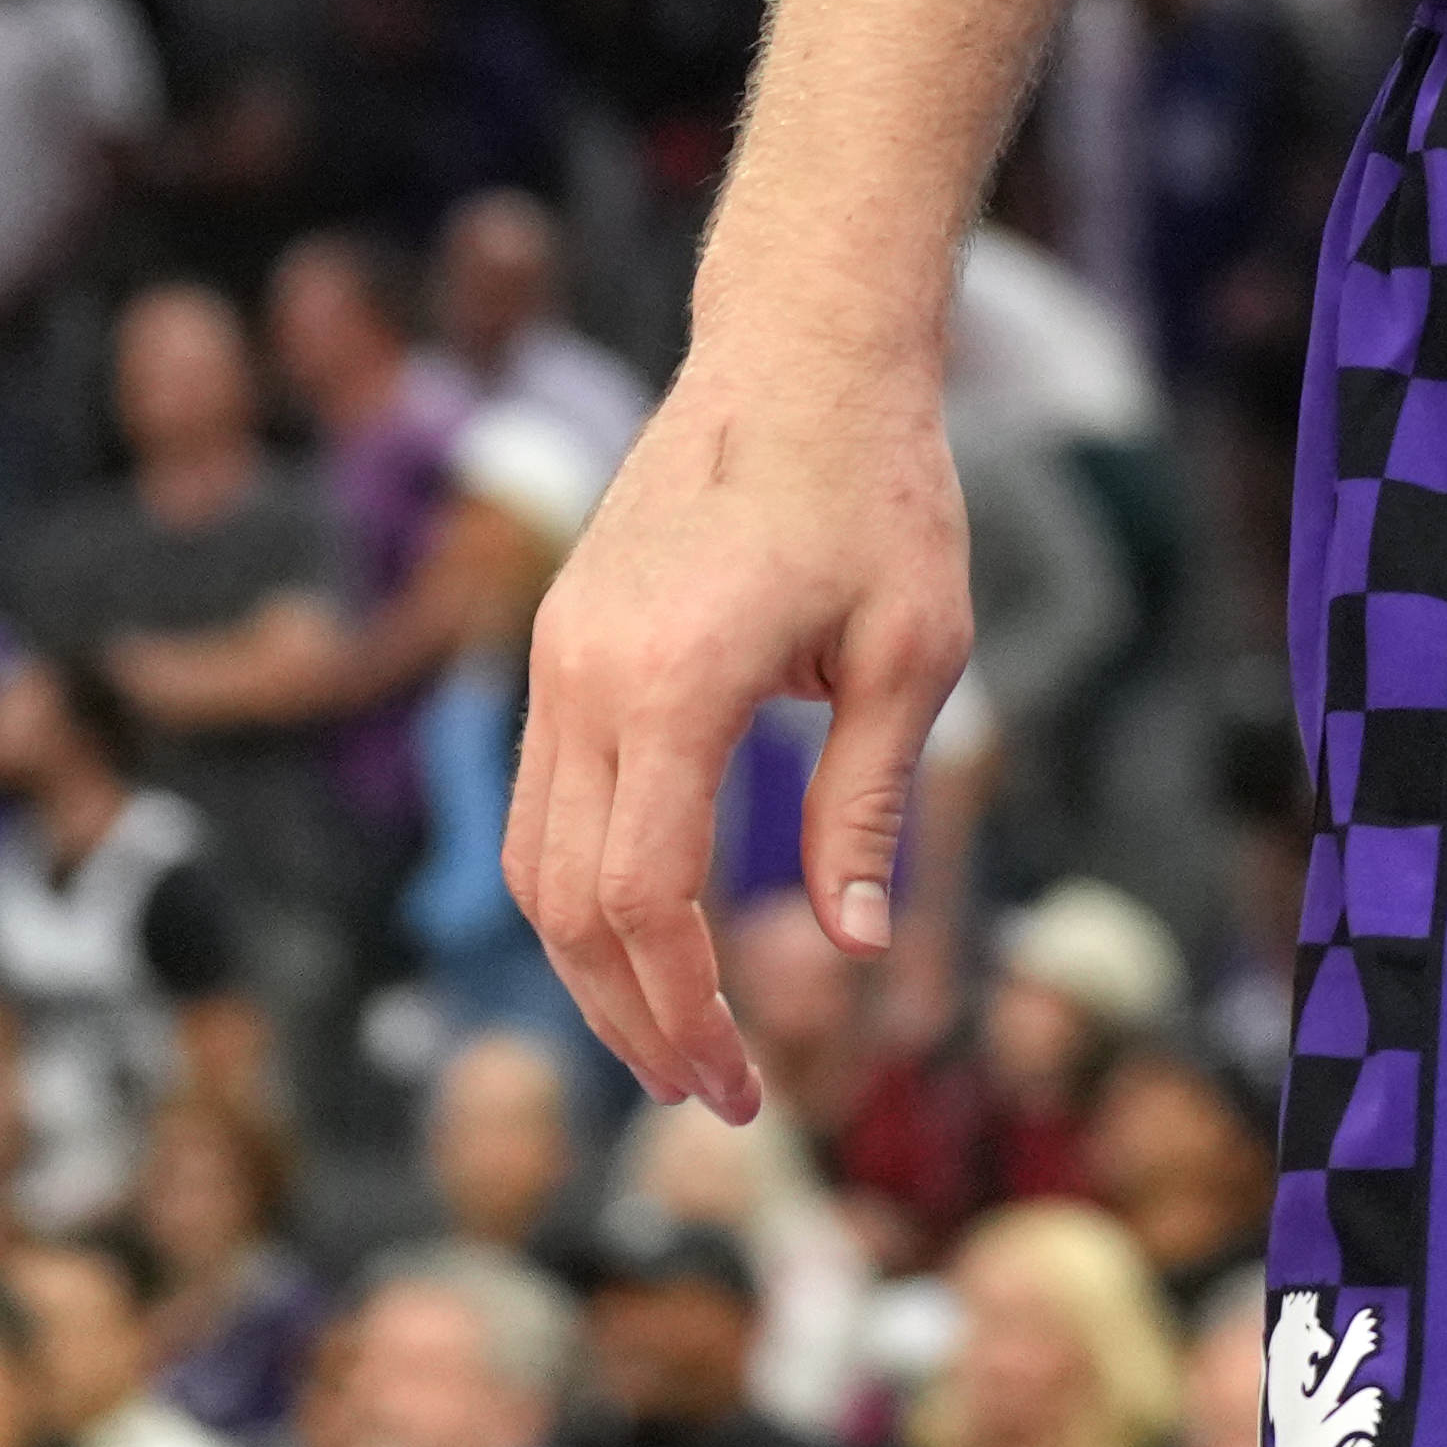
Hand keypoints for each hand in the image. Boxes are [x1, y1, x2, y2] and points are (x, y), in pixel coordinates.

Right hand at [508, 327, 976, 1120]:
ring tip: (678, 1039)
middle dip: (633, 1019)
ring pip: (532, 860)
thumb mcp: (914, 649)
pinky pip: (541, 799)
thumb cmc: (880, 489)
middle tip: (717, 1096)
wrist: (801, 350)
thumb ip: (870, 802)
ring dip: (593, 969)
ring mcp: (558, 652)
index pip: (642, 897)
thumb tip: (854, 947)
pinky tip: (644, 939)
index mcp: (675, 677)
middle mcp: (587, 671)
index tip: (741, 1082)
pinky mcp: (561, 640)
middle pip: (567, 903)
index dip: (684, 1007)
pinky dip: (577, 891)